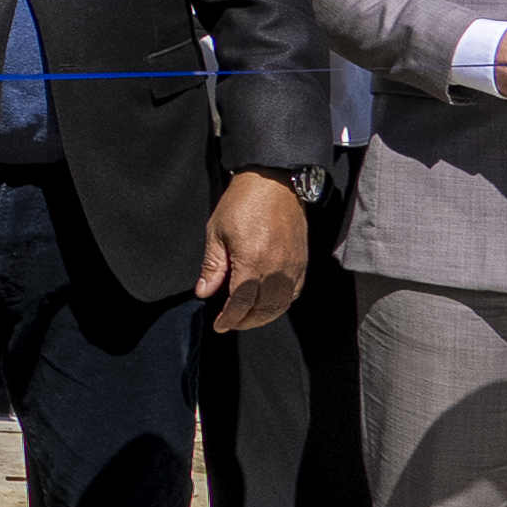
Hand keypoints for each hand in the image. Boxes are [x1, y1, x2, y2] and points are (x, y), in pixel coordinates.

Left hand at [197, 173, 308, 332]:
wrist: (273, 181)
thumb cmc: (242, 202)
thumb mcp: (217, 232)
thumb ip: (212, 266)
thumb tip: (204, 292)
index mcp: (253, 261)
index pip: (242, 303)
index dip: (230, 318)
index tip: (220, 325)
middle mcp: (276, 268)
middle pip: (264, 309)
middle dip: (246, 321)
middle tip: (231, 322)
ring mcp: (293, 265)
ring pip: (282, 304)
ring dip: (265, 316)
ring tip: (248, 317)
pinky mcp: (302, 261)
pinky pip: (294, 291)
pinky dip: (282, 303)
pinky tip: (268, 302)